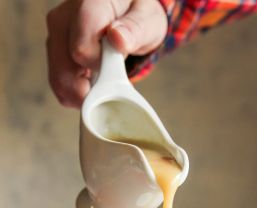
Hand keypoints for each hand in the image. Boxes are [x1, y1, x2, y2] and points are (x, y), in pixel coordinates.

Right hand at [46, 0, 167, 107]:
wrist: (126, 11)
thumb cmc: (138, 15)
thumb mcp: (147, 20)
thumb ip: (135, 30)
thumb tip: (118, 39)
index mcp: (89, 5)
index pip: (81, 50)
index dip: (98, 68)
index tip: (115, 66)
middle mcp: (64, 17)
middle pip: (64, 70)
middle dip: (90, 88)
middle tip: (112, 83)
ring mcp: (56, 34)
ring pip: (58, 80)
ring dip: (83, 93)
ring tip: (104, 81)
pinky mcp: (53, 49)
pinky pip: (58, 83)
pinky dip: (76, 92)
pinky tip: (92, 81)